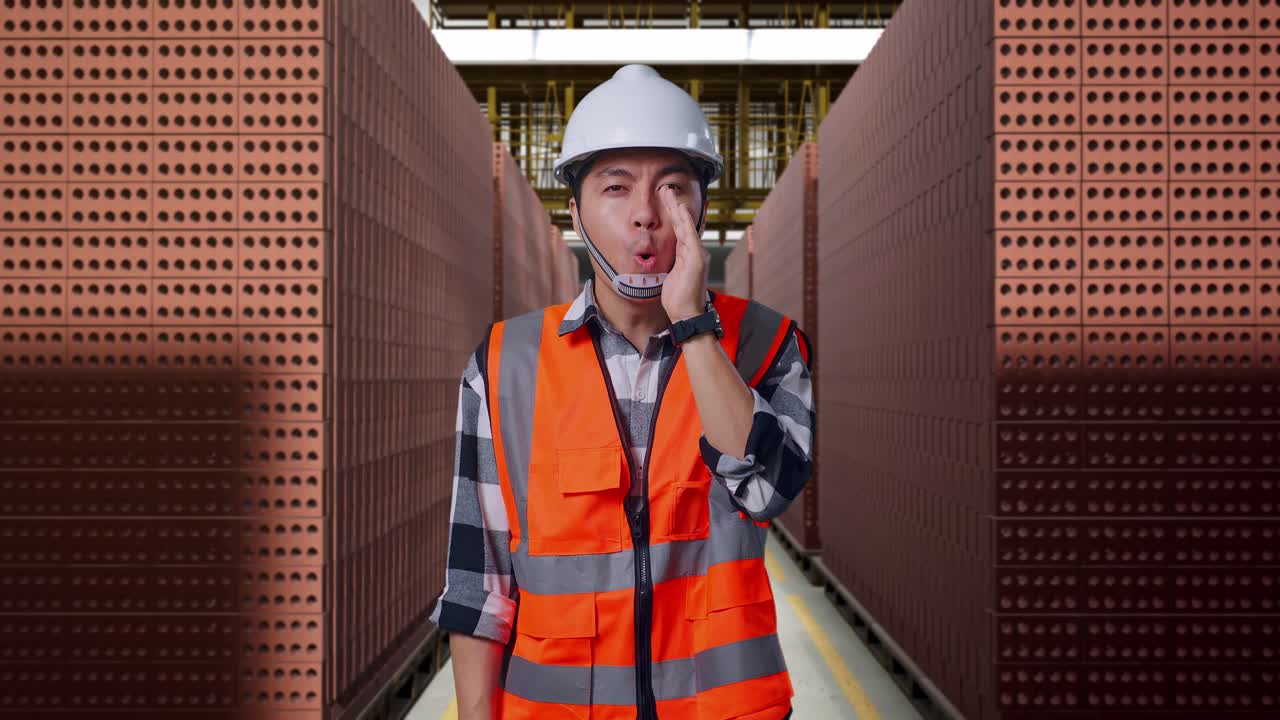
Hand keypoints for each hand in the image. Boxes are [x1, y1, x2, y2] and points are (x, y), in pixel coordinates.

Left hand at [658, 185, 708, 322]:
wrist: (686, 314)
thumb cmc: (678, 299)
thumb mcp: (671, 276)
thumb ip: (671, 264)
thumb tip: (663, 258)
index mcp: (688, 254)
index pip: (680, 229)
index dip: (674, 214)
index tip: (667, 200)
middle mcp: (695, 251)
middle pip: (683, 223)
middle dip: (673, 205)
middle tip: (664, 188)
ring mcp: (697, 254)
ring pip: (685, 225)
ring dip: (676, 207)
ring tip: (668, 192)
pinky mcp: (696, 258)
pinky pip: (689, 235)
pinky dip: (685, 221)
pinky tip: (680, 208)